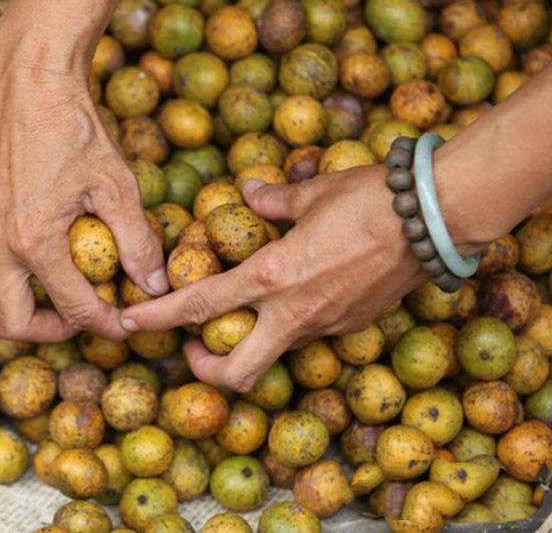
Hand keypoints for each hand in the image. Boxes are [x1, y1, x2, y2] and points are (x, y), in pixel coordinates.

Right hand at [0, 57, 166, 342]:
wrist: (29, 74)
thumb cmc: (75, 126)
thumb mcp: (116, 184)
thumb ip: (137, 241)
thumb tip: (154, 286)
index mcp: (32, 240)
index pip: (71, 309)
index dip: (104, 326)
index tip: (123, 323)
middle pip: (8, 322)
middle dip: (48, 331)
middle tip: (80, 318)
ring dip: (16, 305)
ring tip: (53, 291)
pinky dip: (3, 269)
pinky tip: (36, 248)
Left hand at [120, 165, 427, 391]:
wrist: (435, 218)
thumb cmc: (367, 199)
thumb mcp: (310, 194)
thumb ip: (271, 200)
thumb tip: (248, 191)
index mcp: (270, 276)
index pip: (198, 306)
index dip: (157, 318)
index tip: (129, 322)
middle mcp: (292, 312)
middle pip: (235, 372)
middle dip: (203, 370)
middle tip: (191, 349)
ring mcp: (324, 326)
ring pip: (271, 359)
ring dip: (244, 351)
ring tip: (236, 324)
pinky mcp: (350, 327)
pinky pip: (306, 338)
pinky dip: (285, 330)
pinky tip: (289, 302)